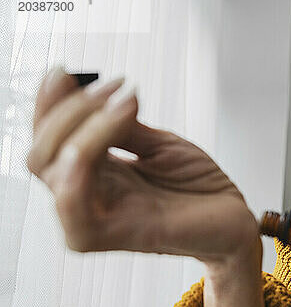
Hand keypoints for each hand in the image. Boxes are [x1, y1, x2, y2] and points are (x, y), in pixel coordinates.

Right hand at [27, 68, 258, 264]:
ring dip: (82, 128)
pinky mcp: (113, 235)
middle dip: (69, 109)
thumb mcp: (158, 144)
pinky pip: (73, 207)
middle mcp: (89, 194)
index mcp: (95, 173)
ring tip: (124, 105)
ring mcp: (96, 216)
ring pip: (53, 170)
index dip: (50, 103)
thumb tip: (96, 97)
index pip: (49, 139)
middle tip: (115, 88)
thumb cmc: (197, 184)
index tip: (66, 71)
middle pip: (42, 152)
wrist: (233, 217)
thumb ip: (121, 127)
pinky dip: (76, 172)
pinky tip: (98, 143)